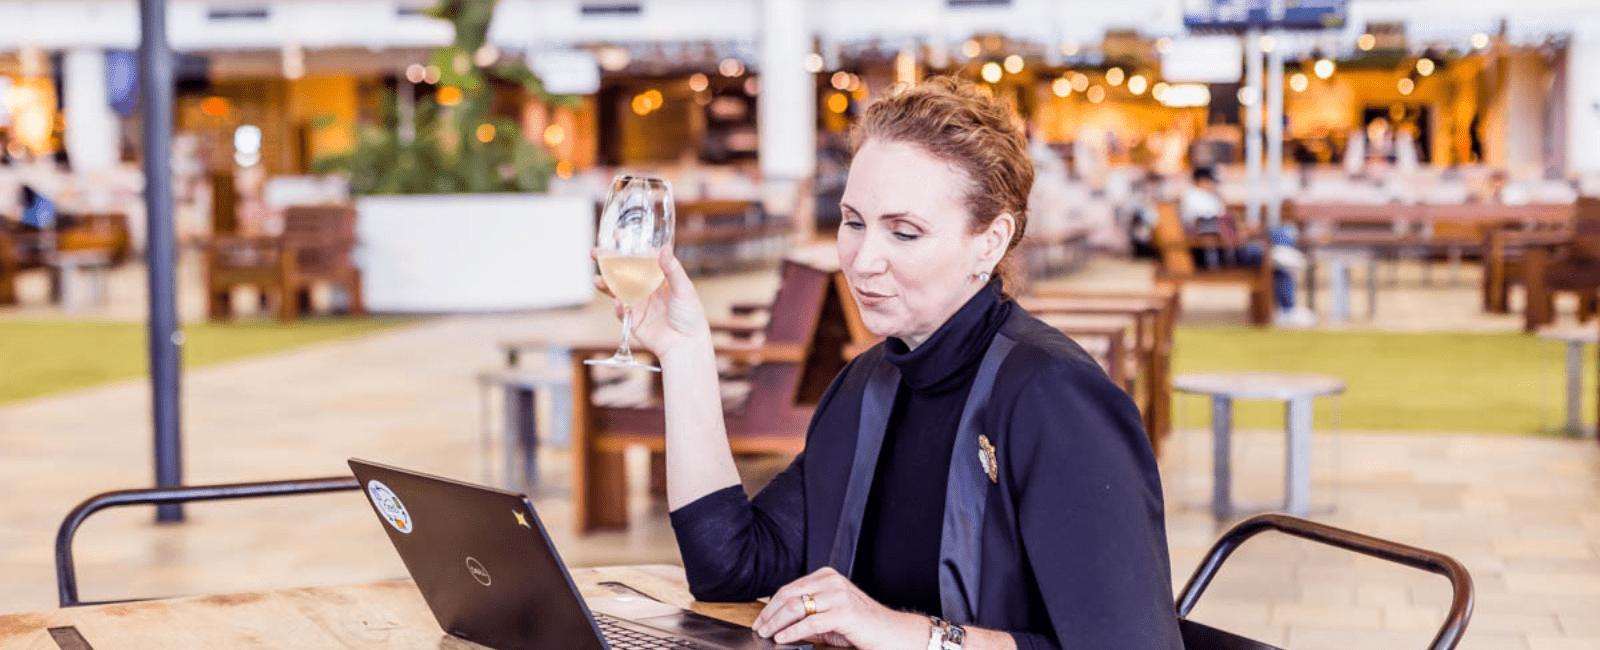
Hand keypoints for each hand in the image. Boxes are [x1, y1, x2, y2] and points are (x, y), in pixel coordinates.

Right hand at [592, 246, 710, 361]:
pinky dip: (618, 306)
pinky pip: (621, 311)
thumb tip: (664, 248)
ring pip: (617, 290)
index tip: (618, 235)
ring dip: (606, 284)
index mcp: (659, 277)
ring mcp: (638, 303)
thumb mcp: (684, 289)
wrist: (686, 346)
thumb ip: (672, 269)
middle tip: (595, 252)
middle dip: (608, 262)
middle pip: (623, 271)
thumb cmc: (691, 316)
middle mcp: (646, 288)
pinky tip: (619, 304)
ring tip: (597, 280)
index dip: (628, 247)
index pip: (641, 258)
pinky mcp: (633, 320)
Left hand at [750, 568, 927, 649]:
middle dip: (769, 614)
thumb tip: (779, 621)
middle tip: (759, 627)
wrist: (891, 633)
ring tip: (767, 634)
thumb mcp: (830, 613)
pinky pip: (810, 622)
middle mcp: (831, 581)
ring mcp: (838, 595)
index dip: (771, 605)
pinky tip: (783, 638)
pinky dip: (792, 631)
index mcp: (827, 576)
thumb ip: (808, 612)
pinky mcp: (844, 612)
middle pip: (789, 595)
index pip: (790, 588)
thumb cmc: (861, 625)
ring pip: (796, 607)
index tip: (761, 618)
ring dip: (776, 623)